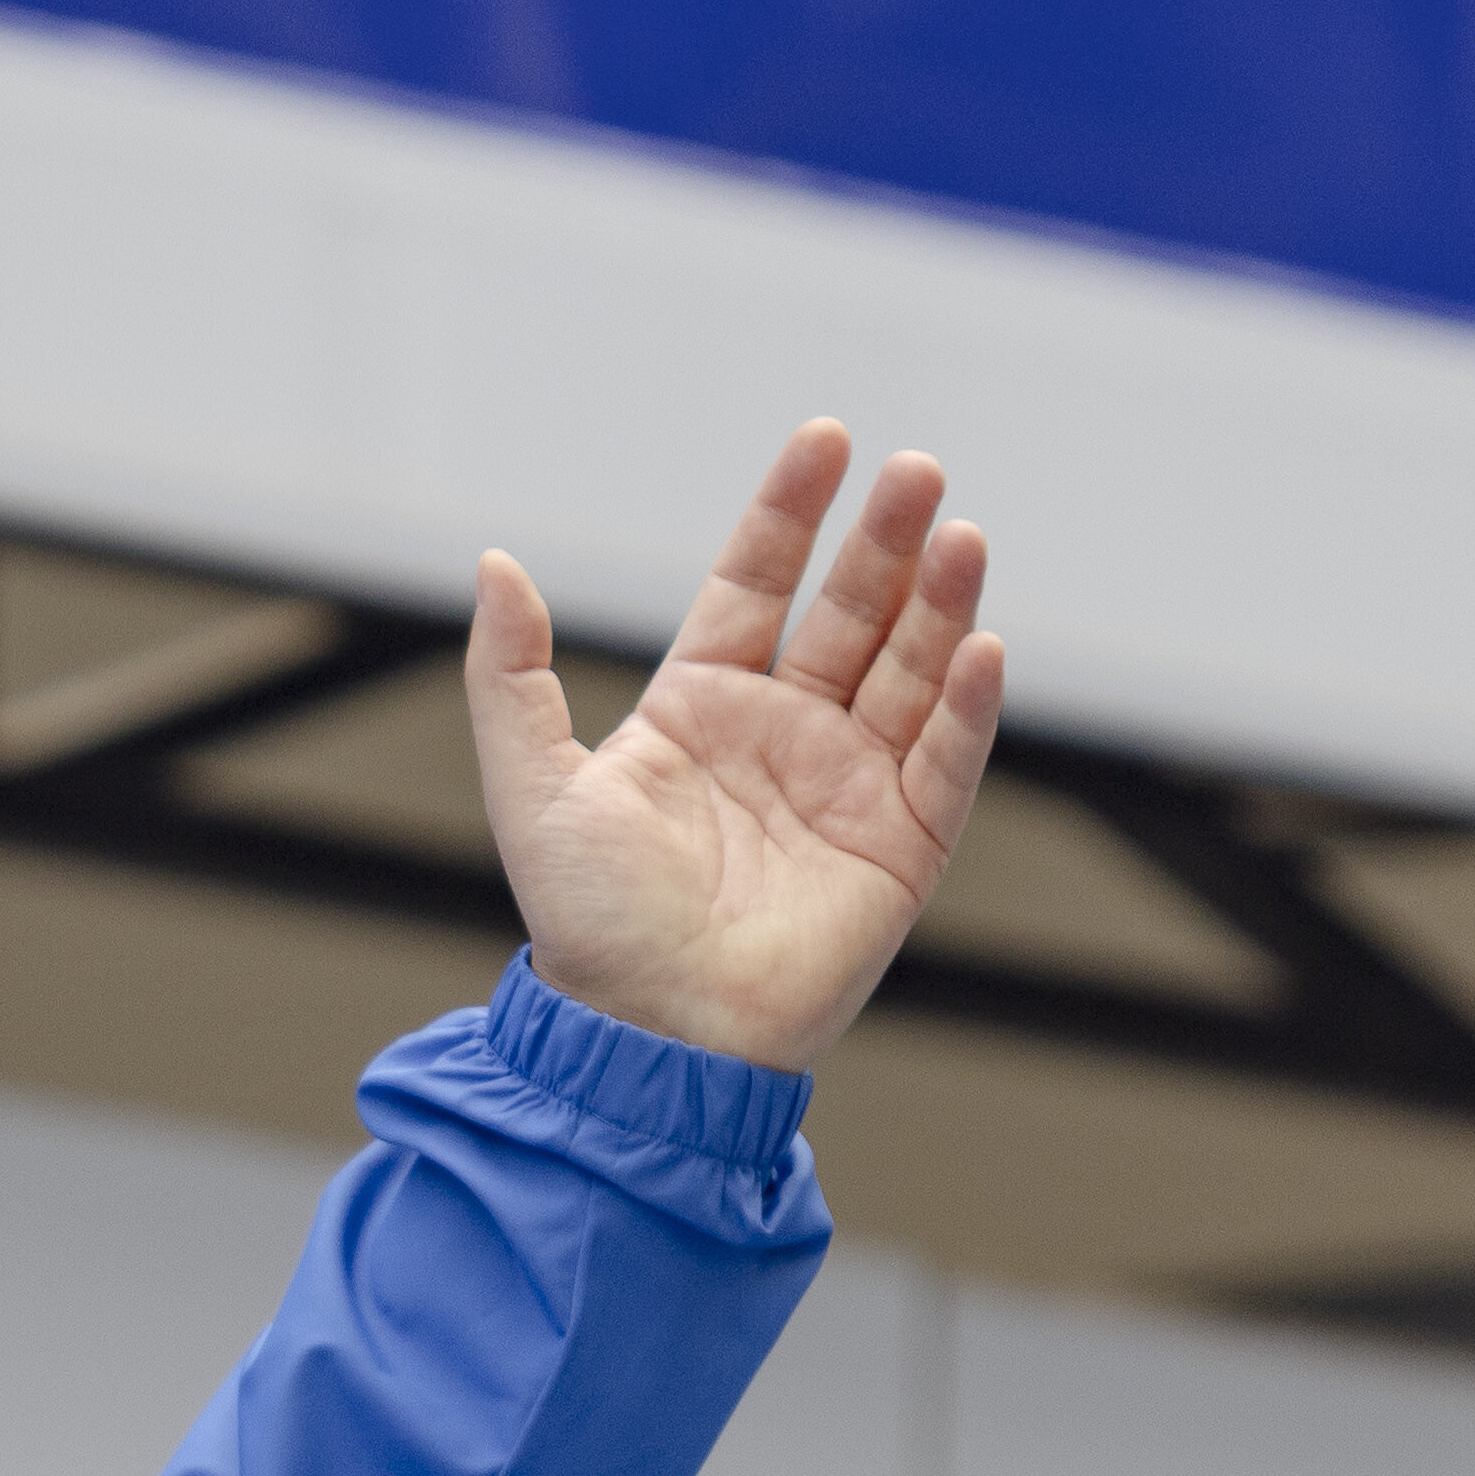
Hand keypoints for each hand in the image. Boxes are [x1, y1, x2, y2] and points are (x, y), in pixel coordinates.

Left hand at [466, 422, 1005, 1073]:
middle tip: (919, 471)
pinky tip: (981, 646)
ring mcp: (850, 787)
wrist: (652, 1036)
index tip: (825, 439)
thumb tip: (493, 565)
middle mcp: (784, 734)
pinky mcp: (903, 849)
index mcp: (702, 707)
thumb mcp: (533, 787)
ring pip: (909, 672)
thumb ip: (511, 676)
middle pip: (849, 613)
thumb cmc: (589, 925)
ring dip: (940, 604)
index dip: (790, 513)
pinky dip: (966, 707)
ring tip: (962, 537)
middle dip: (884, 541)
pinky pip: (946, 763)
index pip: (756, 583)